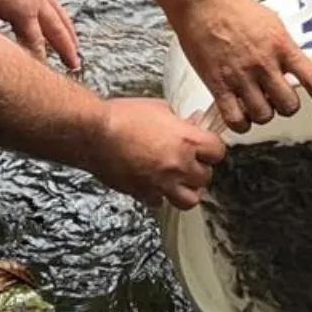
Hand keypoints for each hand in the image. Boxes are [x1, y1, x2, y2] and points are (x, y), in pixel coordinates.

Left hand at [0, 0, 80, 69]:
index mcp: (24, 13)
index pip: (35, 44)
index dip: (37, 61)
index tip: (40, 78)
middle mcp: (36, 2)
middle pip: (56, 30)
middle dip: (66, 49)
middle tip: (76, 65)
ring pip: (59, 13)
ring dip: (69, 31)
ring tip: (76, 43)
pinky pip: (53, 0)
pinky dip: (59, 11)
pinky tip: (56, 12)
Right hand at [88, 97, 227, 208]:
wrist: (93, 132)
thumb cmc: (121, 116)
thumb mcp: (158, 108)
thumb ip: (179, 120)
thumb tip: (190, 122)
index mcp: (186, 140)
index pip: (218, 152)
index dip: (212, 150)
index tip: (206, 148)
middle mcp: (178, 165)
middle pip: (206, 177)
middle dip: (199, 169)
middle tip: (190, 162)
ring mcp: (161, 183)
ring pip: (190, 200)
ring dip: (187, 190)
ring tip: (179, 181)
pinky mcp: (143, 193)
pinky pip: (160, 203)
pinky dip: (160, 196)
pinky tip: (154, 184)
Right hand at [171, 0, 311, 132]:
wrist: (201, 0)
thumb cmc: (231, 5)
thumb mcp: (270, 21)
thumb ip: (283, 46)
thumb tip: (292, 64)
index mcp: (282, 46)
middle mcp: (265, 63)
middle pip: (289, 106)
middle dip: (284, 106)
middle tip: (274, 97)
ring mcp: (241, 76)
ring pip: (264, 116)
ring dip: (262, 114)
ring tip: (254, 102)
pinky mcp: (218, 84)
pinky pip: (236, 119)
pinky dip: (240, 124)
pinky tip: (239, 114)